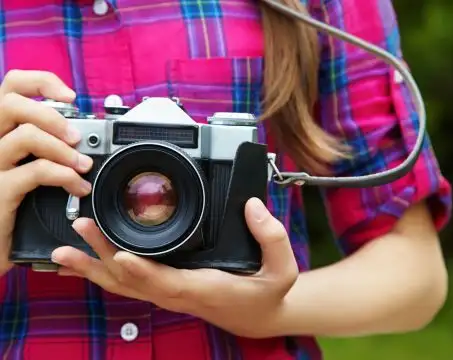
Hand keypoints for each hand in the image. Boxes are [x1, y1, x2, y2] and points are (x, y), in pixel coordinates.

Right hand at [0, 70, 93, 275]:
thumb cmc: (15, 203)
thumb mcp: (30, 166)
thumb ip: (46, 145)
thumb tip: (81, 135)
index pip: (10, 85)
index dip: (42, 81)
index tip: (71, 97)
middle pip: (9, 103)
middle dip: (52, 116)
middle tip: (76, 138)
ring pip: (25, 136)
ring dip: (64, 150)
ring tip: (83, 166)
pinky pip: (35, 172)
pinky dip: (64, 176)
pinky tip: (79, 187)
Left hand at [51, 197, 298, 338]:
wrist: (258, 314)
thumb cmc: (267, 293)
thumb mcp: (282, 269)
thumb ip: (271, 237)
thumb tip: (252, 206)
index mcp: (205, 288)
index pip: (169, 283)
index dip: (143, 271)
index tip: (120, 254)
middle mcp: (180, 293)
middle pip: (134, 281)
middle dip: (104, 258)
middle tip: (81, 231)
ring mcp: (169, 292)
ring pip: (125, 284)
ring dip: (96, 267)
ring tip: (66, 250)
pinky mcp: (166, 287)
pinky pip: (130, 282)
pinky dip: (105, 271)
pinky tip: (88, 260)